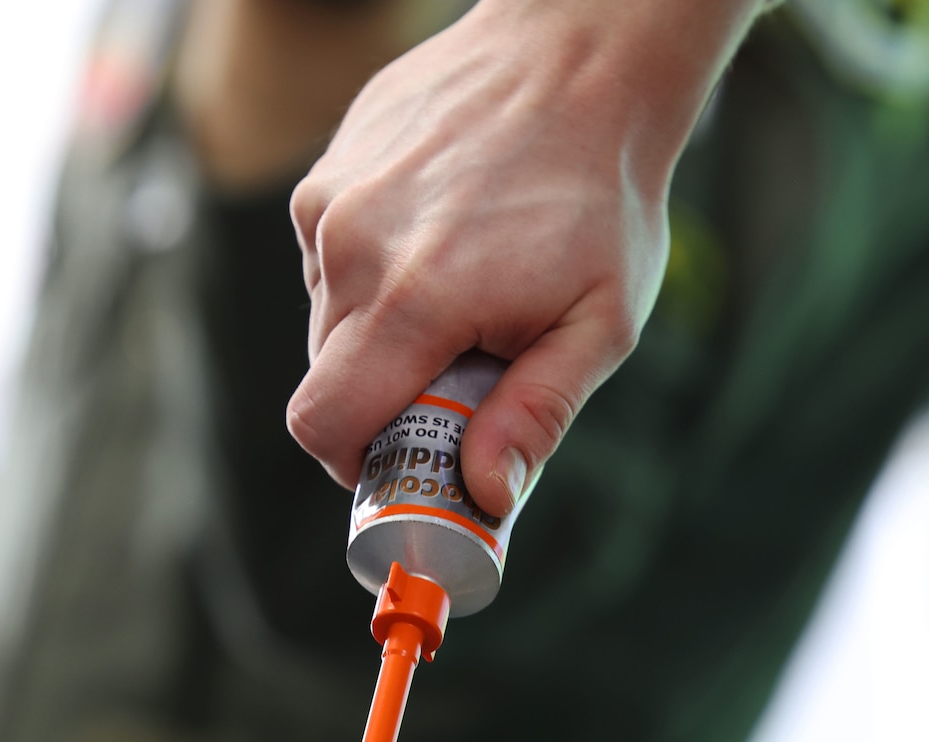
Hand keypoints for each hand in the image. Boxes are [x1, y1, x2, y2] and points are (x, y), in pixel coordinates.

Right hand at [285, 0, 756, 516]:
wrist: (580, 57)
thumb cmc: (603, 196)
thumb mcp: (601, 323)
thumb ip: (537, 416)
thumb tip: (485, 497)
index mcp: (415, 299)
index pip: (325, 424)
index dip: (354, 464)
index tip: (403, 463)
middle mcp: (351, 247)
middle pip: (325, 380)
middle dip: (381, 400)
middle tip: (456, 379)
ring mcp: (329, 200)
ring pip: (326, 317)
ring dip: (379, 333)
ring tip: (459, 292)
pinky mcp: (326, 169)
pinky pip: (329, 257)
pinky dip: (373, 273)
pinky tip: (438, 239)